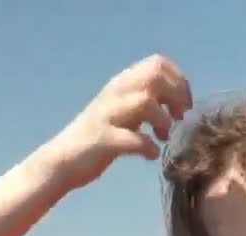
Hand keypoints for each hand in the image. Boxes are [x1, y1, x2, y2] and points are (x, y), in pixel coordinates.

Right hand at [44, 55, 191, 189]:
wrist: (62, 162)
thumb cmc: (98, 140)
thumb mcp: (123, 113)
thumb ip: (144, 104)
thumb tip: (175, 102)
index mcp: (121, 84)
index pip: (158, 63)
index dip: (179, 82)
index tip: (183, 106)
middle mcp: (115, 94)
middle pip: (155, 76)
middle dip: (175, 97)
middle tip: (177, 120)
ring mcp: (107, 115)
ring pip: (145, 101)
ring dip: (163, 120)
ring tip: (163, 137)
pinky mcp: (103, 140)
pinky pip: (134, 139)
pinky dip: (149, 147)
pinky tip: (151, 155)